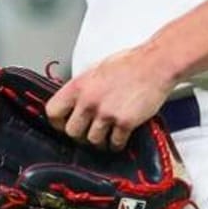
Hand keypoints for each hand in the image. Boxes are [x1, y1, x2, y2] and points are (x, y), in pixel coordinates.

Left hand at [44, 43, 176, 149]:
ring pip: (93, 141)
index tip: (63, 125)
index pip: (53, 111)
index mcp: (78, 86)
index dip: (57, 122)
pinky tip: (119, 138)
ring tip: (106, 136)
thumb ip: (83, 89)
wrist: (155, 65)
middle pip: (72, 132)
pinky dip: (117, 144)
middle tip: (88, 133)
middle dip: (80, 135)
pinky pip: (115, 143)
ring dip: (100, 141)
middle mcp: (89, 101)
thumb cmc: (129, 64)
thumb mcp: (95, 71)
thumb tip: (74, 103)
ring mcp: (106, 113)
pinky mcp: (125, 122)